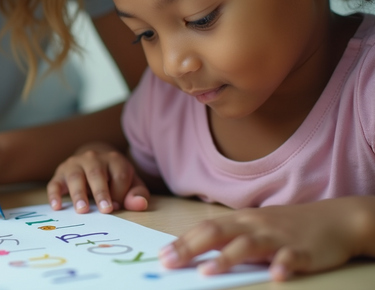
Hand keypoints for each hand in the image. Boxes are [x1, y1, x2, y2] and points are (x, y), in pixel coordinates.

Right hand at [47, 142, 148, 213]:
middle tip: (105, 210)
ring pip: (75, 176)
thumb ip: (137, 193)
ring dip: (78, 193)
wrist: (93, 159)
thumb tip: (140, 204)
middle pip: (96, 174)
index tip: (117, 207)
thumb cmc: (114, 177)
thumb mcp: (130, 182)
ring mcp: (74, 164)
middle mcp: (93, 158)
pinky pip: (54, 183)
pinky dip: (54, 195)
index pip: (119, 175)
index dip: (120, 192)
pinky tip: (57, 207)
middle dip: (101, 192)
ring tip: (82, 210)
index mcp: (114, 160)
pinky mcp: (60, 173)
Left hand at [158, 196, 374, 280]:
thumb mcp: (254, 227)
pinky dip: (282, 266)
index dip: (182, 241)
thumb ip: (227, 236)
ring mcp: (278, 238)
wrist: (334, 219)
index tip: (161, 255)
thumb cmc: (286, 226)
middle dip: (191, 248)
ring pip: (249, 246)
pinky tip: (275, 276)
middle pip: (218, 233)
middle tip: (169, 263)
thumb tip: (194, 249)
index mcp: (241, 220)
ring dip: (226, 259)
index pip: (205, 228)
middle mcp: (255, 226)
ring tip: (206, 272)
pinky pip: (291, 258)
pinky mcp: (303, 251)